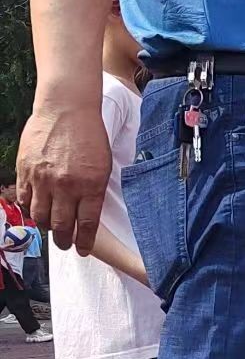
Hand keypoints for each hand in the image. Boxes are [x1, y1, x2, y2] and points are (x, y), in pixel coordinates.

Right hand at [17, 101, 111, 253]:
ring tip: (51, 228)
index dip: (83, 242)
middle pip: (60, 226)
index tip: (82, 250)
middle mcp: (66, 185)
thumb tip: (86, 216)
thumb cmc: (90, 136)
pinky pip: (25, 199)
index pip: (86, 224)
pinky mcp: (26, 170)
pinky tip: (37, 209)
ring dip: (46, 227)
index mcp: (90, 185)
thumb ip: (95, 192)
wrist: (66, 109)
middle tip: (65, 244)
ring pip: (40, 216)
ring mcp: (43, 179)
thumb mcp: (103, 166)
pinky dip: (31, 209)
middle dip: (63, 240)